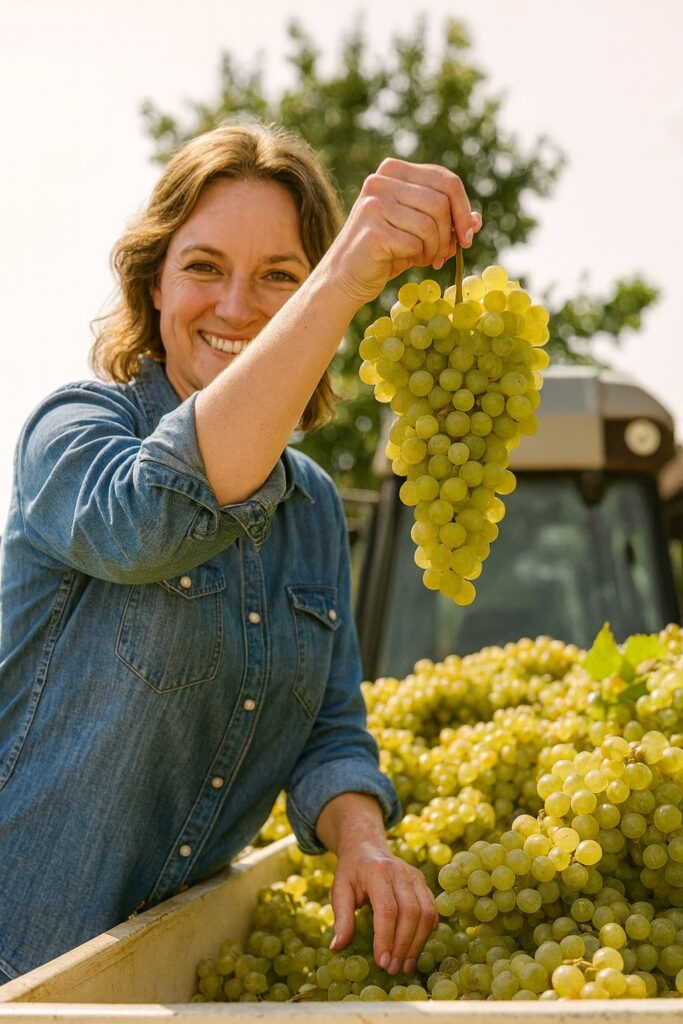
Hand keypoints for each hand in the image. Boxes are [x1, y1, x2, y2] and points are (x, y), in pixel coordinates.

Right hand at [326, 157, 481, 306]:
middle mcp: (381, 180)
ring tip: (423, 258)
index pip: (445, 179)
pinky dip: (418, 257)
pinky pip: (415, 243)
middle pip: (441, 201)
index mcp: (394, 170)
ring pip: (431, 224)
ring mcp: (374, 203)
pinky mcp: (373, 229)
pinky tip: (405, 261)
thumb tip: (477, 220)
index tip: (468, 235)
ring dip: (435, 248)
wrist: (346, 278)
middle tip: (443, 255)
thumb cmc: (385, 253)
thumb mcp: (420, 230)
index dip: (463, 209)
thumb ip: (447, 220)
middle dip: (450, 233)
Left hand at [329, 840, 438, 975]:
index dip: (386, 938)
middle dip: (403, 945)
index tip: (381, 962)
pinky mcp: (423, 883)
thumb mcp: (339, 890)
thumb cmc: (351, 872)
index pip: (387, 909)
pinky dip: (426, 933)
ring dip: (417, 944)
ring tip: (404, 966)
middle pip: (410, 912)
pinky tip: (414, 949)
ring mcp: (415, 876)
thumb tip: (337, 947)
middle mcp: (400, 871)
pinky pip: (432, 911)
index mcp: (377, 871)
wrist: (366, 848)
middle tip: (392, 968)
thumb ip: (341, 917)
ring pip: (426, 913)